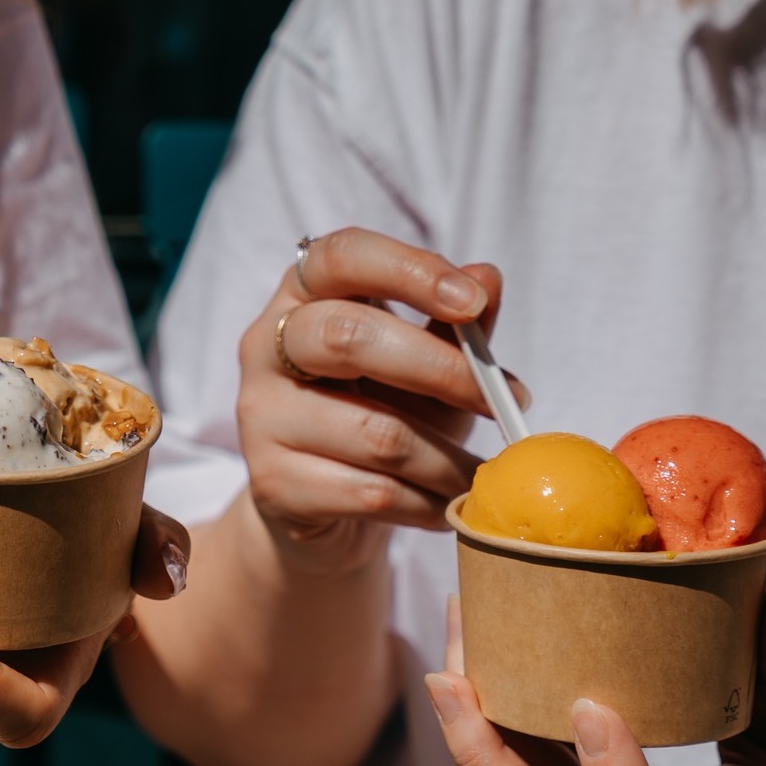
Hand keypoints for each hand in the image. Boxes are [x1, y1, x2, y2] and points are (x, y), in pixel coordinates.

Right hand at [237, 227, 525, 576]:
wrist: (325, 508)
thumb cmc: (379, 415)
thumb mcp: (424, 365)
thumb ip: (453, 325)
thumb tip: (488, 276)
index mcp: (301, 296)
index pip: (341, 256)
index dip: (408, 270)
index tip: (474, 303)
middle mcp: (265, 347)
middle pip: (349, 338)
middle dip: (442, 370)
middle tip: (503, 401)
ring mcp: (261, 416)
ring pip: (374, 433)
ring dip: (448, 460)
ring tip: (485, 474)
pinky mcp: (272, 483)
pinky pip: (369, 493)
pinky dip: (426, 504)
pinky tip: (449, 507)